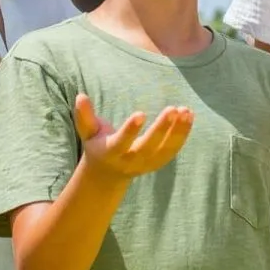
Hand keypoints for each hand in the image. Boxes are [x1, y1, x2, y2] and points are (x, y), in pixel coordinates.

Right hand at [74, 94, 192, 179]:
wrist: (108, 174)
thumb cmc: (97, 145)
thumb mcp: (88, 133)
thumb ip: (84, 116)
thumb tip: (81, 96)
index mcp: (112, 152)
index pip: (122, 142)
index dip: (131, 129)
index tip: (141, 113)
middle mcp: (131, 160)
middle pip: (149, 146)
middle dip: (161, 129)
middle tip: (172, 109)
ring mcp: (147, 163)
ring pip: (165, 149)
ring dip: (177, 131)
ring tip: (185, 110)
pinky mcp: (158, 162)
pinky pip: (173, 149)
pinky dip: (182, 134)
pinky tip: (189, 116)